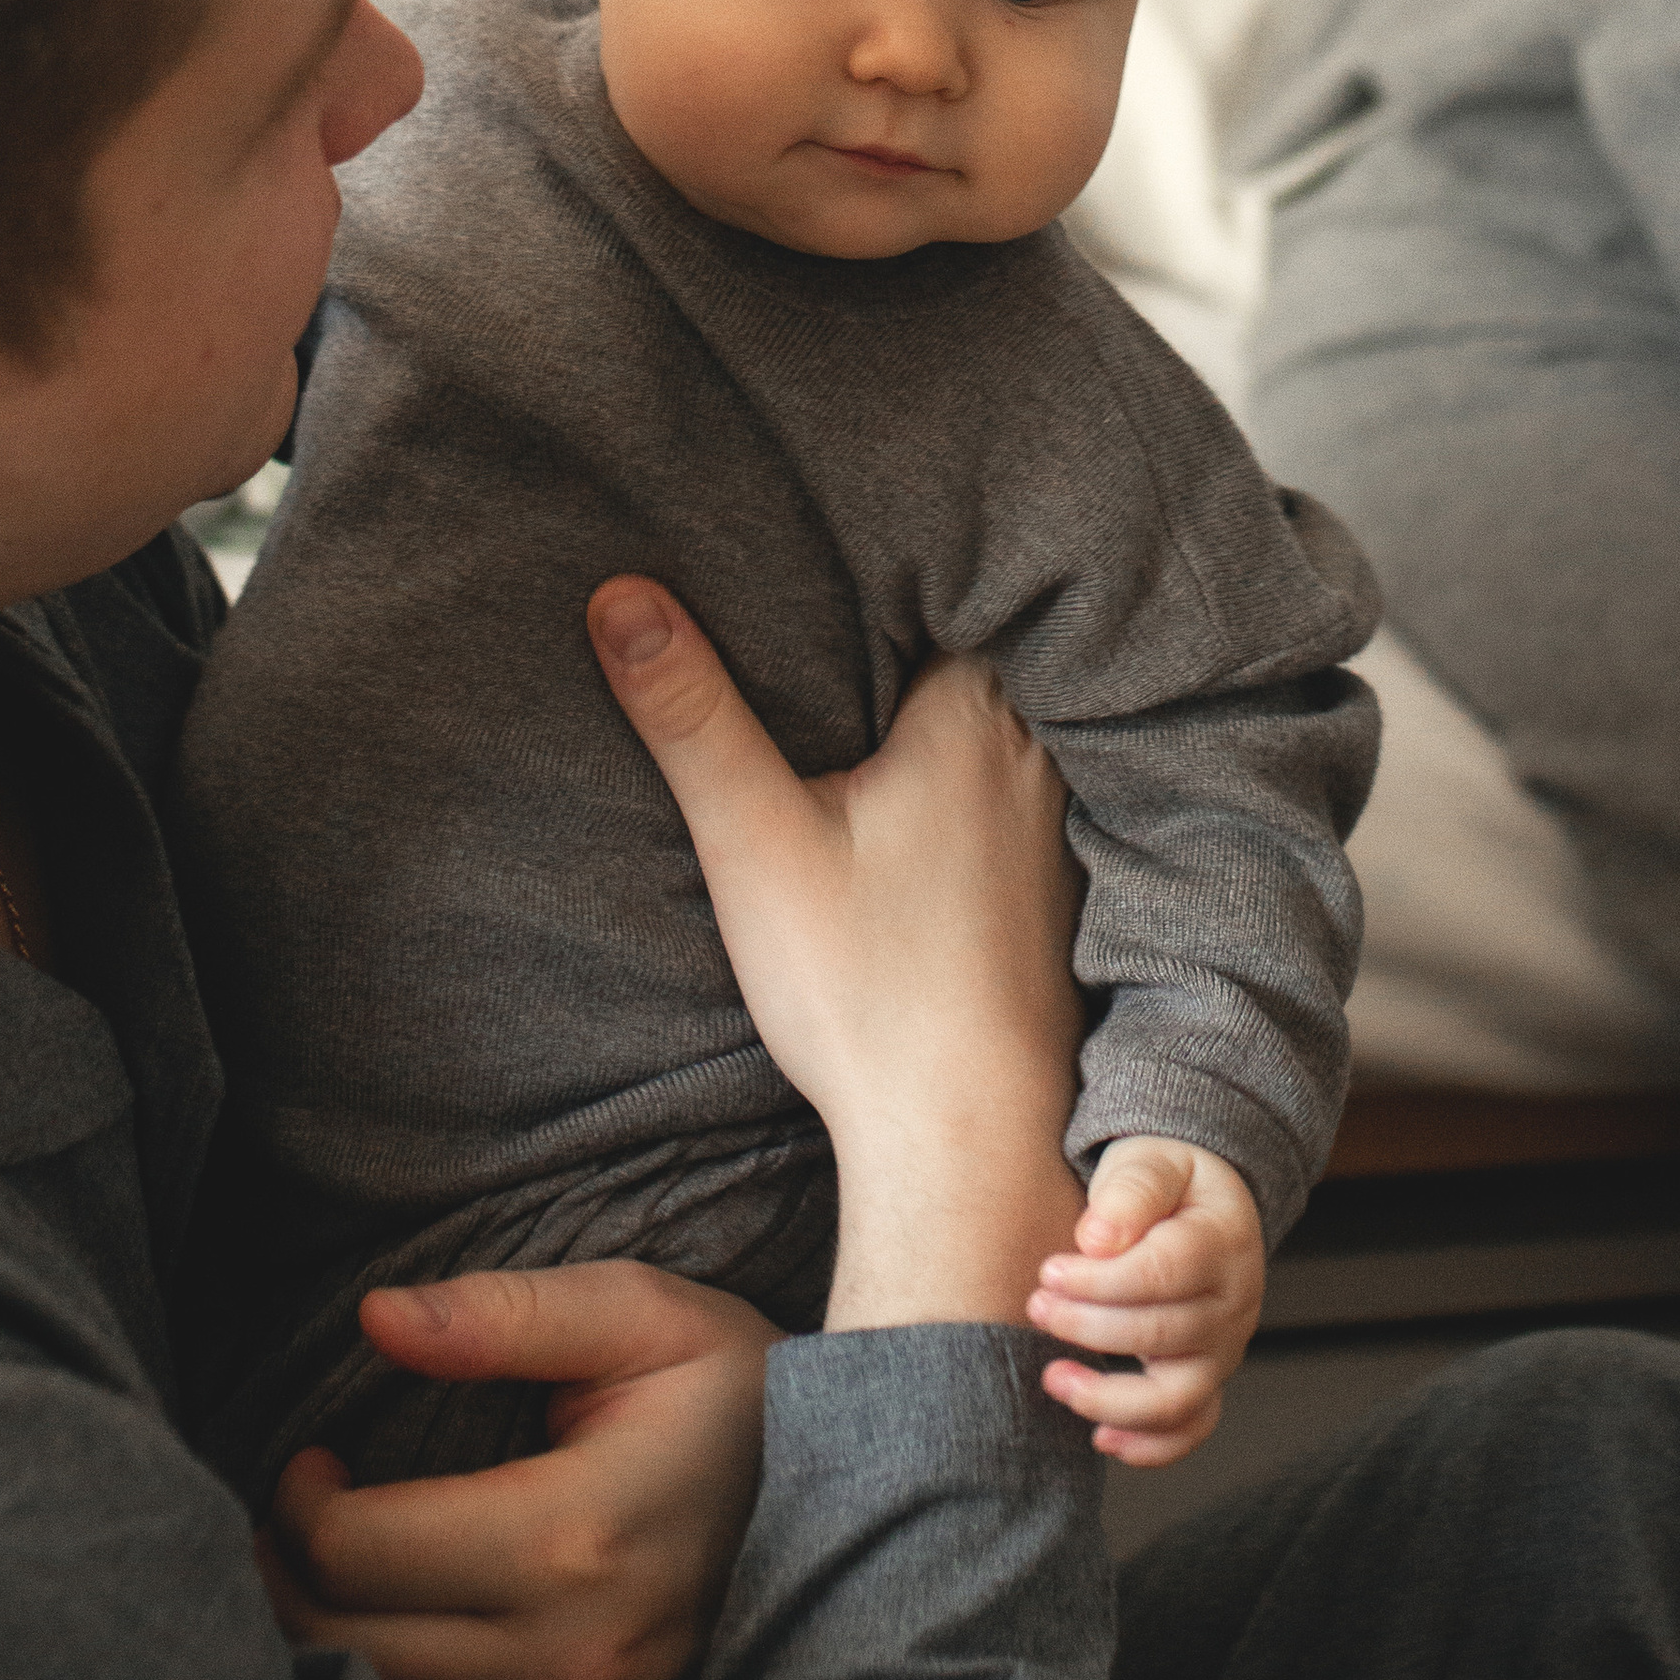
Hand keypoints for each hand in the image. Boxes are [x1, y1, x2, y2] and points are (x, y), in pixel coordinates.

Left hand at [255, 1259, 774, 1679]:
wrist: (864, 1503)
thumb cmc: (734, 1393)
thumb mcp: (639, 1315)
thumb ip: (503, 1313)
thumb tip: (375, 1316)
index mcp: (575, 1537)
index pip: (355, 1550)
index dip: (295, 1501)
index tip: (309, 1461)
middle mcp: (579, 1664)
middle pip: (349, 1654)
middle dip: (286, 1585)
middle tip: (291, 1531)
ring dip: (331, 1670)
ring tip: (333, 1597)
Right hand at [586, 578, 1087, 1326]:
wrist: (963, 1135)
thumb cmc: (865, 991)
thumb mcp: (754, 840)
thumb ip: (691, 714)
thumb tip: (619, 595)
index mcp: (972, 717)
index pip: (947, 591)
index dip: (892, 567)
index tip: (837, 545)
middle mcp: (1036, 756)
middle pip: (981, 657)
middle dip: (921, 632)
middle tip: (851, 604)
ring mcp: (1061, 826)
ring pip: (1009, 730)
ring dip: (960, 714)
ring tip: (888, 698)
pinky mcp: (1061, 892)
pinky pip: (1025, 799)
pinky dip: (985, 785)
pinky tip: (938, 812)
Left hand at [1025, 1138, 1263, 1467]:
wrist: (1199, 1205)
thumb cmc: (1166, 1182)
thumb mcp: (1152, 1160)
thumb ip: (1131, 1189)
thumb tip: (1096, 1239)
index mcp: (1222, 1241)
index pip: (1163, 1273)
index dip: (1100, 1281)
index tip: (1049, 1270)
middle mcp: (1233, 1303)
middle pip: (1163, 1333)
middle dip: (1088, 1326)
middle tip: (1037, 1304)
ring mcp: (1223, 1349)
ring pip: (1177, 1397)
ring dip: (1109, 1397)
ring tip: (1053, 1377)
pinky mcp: (1207, 1379)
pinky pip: (1191, 1428)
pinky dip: (1151, 1446)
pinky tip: (1101, 1438)